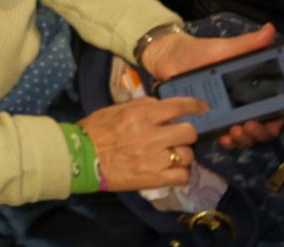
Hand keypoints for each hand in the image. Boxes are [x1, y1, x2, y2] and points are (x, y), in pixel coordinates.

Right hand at [78, 95, 202, 191]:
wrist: (81, 158)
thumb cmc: (95, 130)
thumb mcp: (115, 110)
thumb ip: (140, 107)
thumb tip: (161, 106)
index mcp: (141, 115)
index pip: (178, 106)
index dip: (194, 106)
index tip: (202, 107)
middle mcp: (152, 135)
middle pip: (189, 132)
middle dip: (185, 134)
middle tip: (177, 137)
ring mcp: (155, 158)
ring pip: (188, 155)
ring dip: (182, 155)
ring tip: (170, 156)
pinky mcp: (155, 178)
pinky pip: (183, 176)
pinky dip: (180, 173)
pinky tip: (170, 171)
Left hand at [142, 23, 283, 148]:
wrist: (168, 56)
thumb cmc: (199, 52)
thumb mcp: (224, 48)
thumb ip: (247, 44)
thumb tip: (270, 30)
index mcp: (250, 92)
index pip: (271, 112)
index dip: (275, 121)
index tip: (271, 120)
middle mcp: (240, 106)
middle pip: (260, 129)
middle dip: (259, 132)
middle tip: (250, 125)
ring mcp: (223, 115)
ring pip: (242, 136)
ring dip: (244, 138)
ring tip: (236, 130)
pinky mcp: (206, 120)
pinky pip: (220, 135)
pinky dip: (225, 140)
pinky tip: (223, 137)